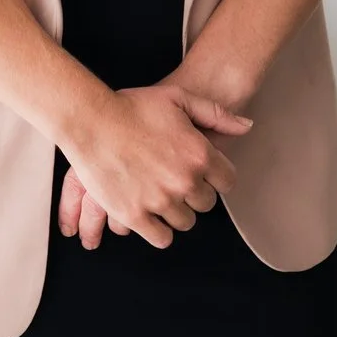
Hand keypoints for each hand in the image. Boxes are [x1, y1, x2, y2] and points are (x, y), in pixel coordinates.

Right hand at [56, 81, 251, 249]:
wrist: (91, 121)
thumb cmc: (131, 107)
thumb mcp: (179, 98)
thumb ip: (216, 114)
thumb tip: (246, 127)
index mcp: (200, 154)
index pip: (227, 181)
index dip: (216, 176)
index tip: (204, 173)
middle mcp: (184, 181)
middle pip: (206, 203)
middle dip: (195, 193)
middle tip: (177, 180)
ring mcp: (160, 201)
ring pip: (185, 222)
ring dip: (177, 211)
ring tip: (161, 194)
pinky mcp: (135, 216)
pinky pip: (161, 238)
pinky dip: (159, 230)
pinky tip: (152, 215)